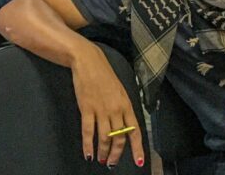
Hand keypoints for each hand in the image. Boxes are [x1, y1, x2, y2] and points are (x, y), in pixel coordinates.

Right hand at [71, 45, 145, 167]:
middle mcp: (116, 110)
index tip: (137, 162)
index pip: (134, 131)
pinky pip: (88, 132)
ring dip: (103, 152)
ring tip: (101, 160)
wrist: (88, 61)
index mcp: (126, 105)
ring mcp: (101, 110)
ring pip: (105, 138)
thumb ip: (122, 108)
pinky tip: (88, 154)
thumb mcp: (119, 91)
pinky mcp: (87, 108)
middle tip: (112, 164)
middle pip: (119, 138)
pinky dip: (88, 145)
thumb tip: (122, 126)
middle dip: (116, 154)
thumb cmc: (103, 75)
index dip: (137, 148)